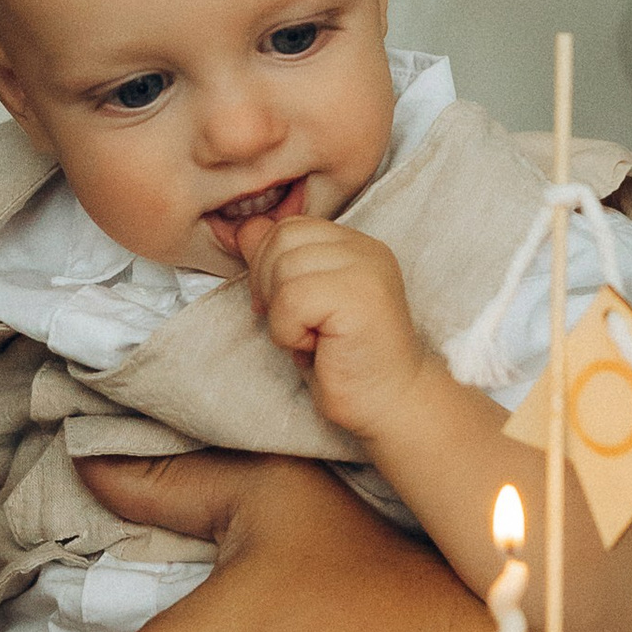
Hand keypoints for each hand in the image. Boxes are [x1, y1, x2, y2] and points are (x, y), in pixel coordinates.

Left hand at [239, 213, 429, 446]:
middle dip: (270, 286)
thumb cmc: (344, 360)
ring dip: (282, 315)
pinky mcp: (360, 296)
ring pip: (283, 268)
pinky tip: (317, 347)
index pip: (289, 227)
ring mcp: (366, 268)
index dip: (268, 266)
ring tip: (313, 338)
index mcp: (354, 245)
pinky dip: (289, 331)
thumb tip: (242, 229)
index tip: (283, 308)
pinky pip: (292, 298)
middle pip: (282, 239)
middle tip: (298, 326)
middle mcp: (365, 249)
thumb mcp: (301, 304)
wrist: (388, 404)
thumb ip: (276, 262)